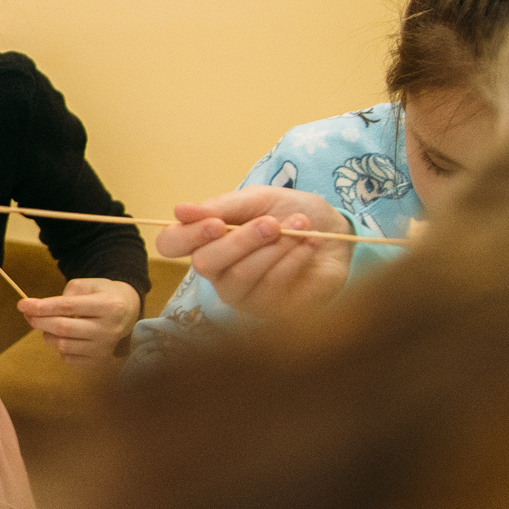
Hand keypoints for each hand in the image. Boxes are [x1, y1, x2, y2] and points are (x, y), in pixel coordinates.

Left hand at [15, 277, 141, 367]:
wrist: (128, 311)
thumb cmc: (103, 295)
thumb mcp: (89, 284)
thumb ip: (66, 293)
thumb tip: (41, 310)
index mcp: (108, 306)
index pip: (67, 307)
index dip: (41, 307)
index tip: (22, 304)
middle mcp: (109, 329)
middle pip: (63, 328)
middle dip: (39, 321)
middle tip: (28, 314)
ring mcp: (105, 348)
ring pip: (63, 345)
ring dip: (47, 334)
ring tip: (47, 324)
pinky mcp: (100, 361)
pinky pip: (69, 358)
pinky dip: (59, 347)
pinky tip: (63, 337)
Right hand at [155, 188, 353, 320]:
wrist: (337, 233)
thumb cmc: (290, 214)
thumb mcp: (258, 199)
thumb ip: (221, 206)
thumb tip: (179, 210)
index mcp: (206, 240)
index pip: (170, 244)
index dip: (186, 236)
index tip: (215, 224)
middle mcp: (217, 271)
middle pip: (206, 263)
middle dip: (241, 240)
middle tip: (272, 223)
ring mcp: (241, 294)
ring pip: (241, 275)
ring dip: (273, 248)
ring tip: (301, 225)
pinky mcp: (270, 309)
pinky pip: (272, 286)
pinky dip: (292, 260)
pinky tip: (309, 244)